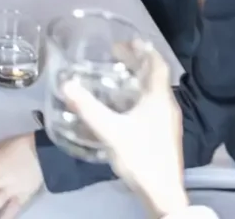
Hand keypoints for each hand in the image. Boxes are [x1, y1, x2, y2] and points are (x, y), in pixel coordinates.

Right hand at [63, 60, 189, 217]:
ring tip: (115, 78)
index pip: (158, 64)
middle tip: (114, 56)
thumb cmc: (141, 157)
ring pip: (154, 92)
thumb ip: (88, 108)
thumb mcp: (111, 131)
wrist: (162, 194)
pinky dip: (138, 97)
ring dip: (137, 81)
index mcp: (159, 99)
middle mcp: (167, 106)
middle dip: (137, 63)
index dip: (144, 50)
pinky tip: (122, 107)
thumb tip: (66, 85)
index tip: (128, 41)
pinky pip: (152, 106)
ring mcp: (168, 122)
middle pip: (155, 77)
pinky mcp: (164, 135)